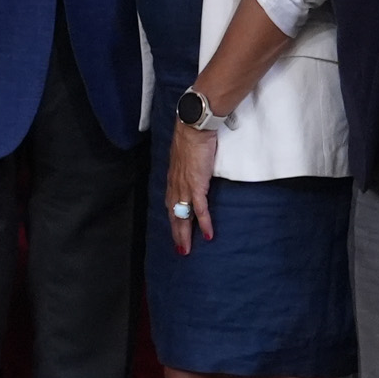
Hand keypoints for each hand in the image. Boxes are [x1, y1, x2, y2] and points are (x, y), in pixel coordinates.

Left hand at [165, 124, 216, 253]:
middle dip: (176, 233)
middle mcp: (175, 185)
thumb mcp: (186, 155)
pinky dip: (204, 223)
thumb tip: (193, 168)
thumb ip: (188, 165)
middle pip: (174, 214)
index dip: (172, 218)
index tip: (174, 229)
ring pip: (183, 216)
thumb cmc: (191, 137)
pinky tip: (208, 235)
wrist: (193, 128)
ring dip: (185, 234)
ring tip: (187, 250)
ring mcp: (185, 187)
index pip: (170, 203)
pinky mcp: (197, 185)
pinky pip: (200, 209)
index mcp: (173, 178)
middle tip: (179, 249)